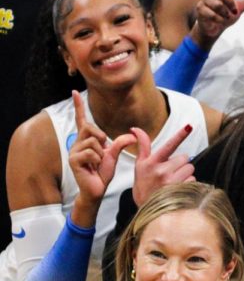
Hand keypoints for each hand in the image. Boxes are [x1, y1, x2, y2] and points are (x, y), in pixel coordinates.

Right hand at [68, 91, 136, 212]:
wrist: (97, 189)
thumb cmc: (103, 173)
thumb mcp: (113, 155)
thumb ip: (120, 143)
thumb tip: (132, 134)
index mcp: (86, 140)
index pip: (81, 120)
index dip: (79, 106)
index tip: (75, 91)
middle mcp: (77, 143)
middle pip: (90, 127)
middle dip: (101, 137)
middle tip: (103, 151)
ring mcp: (73, 151)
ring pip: (93, 141)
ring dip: (101, 153)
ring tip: (97, 163)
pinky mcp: (73, 160)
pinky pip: (91, 152)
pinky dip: (97, 160)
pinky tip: (93, 167)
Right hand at [130, 123, 194, 205]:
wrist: (147, 208)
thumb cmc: (144, 185)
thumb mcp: (140, 165)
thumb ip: (142, 147)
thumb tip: (135, 129)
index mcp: (152, 162)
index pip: (169, 145)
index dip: (180, 135)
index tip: (189, 126)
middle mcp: (162, 171)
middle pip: (185, 158)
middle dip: (180, 164)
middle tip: (169, 173)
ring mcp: (172, 182)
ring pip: (190, 169)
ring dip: (185, 174)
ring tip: (173, 181)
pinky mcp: (180, 191)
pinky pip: (193, 180)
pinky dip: (188, 183)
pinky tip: (177, 189)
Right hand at [192, 0, 243, 48]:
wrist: (216, 28)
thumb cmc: (226, 15)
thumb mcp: (241, 7)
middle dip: (231, 3)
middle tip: (233, 11)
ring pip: (218, 5)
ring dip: (225, 14)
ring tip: (224, 17)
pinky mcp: (199, 9)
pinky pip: (212, 14)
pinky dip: (219, 20)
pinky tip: (217, 21)